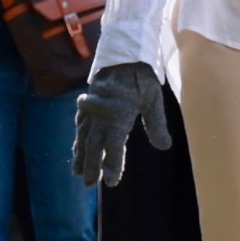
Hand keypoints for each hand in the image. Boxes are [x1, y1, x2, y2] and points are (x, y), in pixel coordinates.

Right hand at [74, 61, 168, 187]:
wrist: (121, 56)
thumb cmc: (140, 78)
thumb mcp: (153, 99)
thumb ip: (157, 124)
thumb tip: (164, 147)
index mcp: (117, 116)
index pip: (113, 146)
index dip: (112, 164)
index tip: (111, 181)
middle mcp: (101, 116)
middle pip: (93, 146)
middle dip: (91, 166)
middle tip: (89, 184)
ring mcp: (91, 111)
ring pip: (83, 138)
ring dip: (80, 156)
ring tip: (77, 173)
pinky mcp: (87, 106)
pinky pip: (79, 127)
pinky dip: (77, 140)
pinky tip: (76, 150)